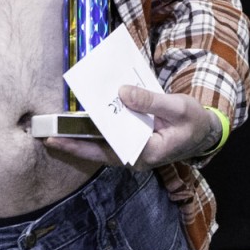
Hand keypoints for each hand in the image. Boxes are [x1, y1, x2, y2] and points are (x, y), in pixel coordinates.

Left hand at [43, 86, 220, 169]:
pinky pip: (107, 140)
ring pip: (100, 147)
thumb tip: (122, 92)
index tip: (63, 135)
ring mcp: (133, 152)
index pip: (111, 148)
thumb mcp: (178, 107)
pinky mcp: (131, 144)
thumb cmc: (193, 121)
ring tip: (53, 131)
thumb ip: (150, 100)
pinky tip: (76, 121)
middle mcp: (137, 156)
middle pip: (99, 151)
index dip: (85, 142)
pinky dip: (91, 132)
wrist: (203, 130)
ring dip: (79, 139)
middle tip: (46, 136)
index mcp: (149, 152)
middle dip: (74, 144)